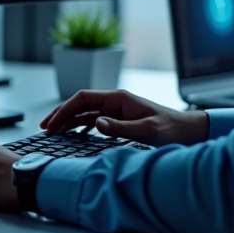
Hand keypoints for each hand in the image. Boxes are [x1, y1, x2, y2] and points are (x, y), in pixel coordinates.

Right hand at [40, 89, 208, 146]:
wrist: (189, 131)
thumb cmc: (171, 129)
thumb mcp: (146, 131)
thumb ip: (120, 128)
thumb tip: (96, 123)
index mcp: (119, 98)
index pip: (83, 98)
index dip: (64, 110)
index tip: (51, 124)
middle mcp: (116, 101)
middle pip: (80, 103)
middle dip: (61, 114)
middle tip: (44, 128)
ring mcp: (118, 110)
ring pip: (85, 112)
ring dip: (68, 121)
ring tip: (52, 132)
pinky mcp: (121, 119)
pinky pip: (94, 120)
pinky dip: (80, 126)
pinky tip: (72, 134)